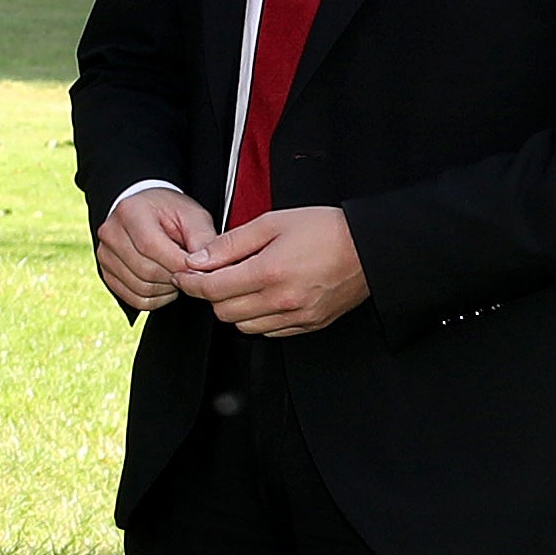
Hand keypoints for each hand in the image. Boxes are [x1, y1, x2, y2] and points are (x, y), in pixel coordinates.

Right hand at [95, 185, 216, 313]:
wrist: (147, 212)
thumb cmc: (172, 214)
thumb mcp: (193, 216)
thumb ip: (203, 239)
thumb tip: (204, 269)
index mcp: (130, 212)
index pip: (150, 246)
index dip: (179, 264)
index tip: (200, 269)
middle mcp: (110, 233)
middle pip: (145, 271)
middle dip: (175, 277)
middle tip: (191, 272)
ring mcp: (104, 256)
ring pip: (141, 288)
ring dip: (167, 289)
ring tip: (179, 275)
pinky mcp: (106, 274)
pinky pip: (134, 299)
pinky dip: (156, 299)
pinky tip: (166, 285)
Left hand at [176, 204, 369, 340]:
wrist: (371, 247)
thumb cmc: (325, 229)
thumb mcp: (272, 223)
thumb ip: (231, 243)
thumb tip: (199, 259)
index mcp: (268, 272)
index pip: (212, 289)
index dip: (191, 282)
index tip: (185, 275)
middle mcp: (281, 300)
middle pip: (224, 311)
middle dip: (213, 294)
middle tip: (216, 276)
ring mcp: (297, 316)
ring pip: (244, 325)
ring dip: (235, 308)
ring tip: (243, 285)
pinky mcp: (310, 324)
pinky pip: (269, 331)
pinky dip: (258, 318)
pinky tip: (264, 297)